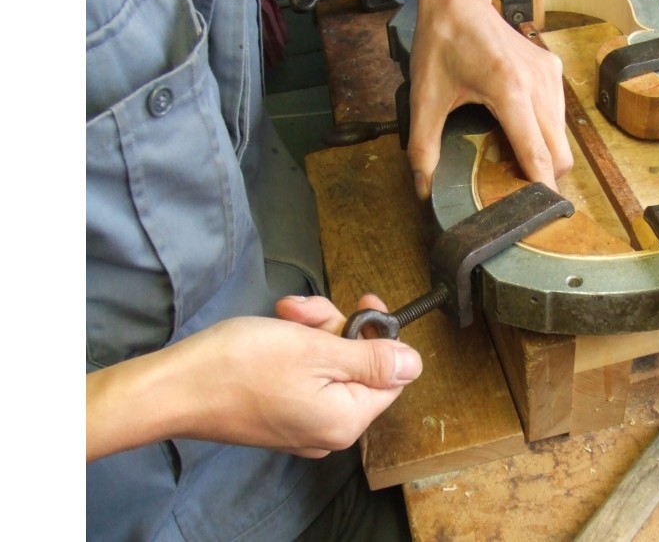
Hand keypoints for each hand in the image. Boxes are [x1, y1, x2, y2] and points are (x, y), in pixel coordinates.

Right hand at [87, 295, 422, 460]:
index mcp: (345, 420)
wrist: (172, 388)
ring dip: (311, 330)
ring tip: (284, 315)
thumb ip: (370, 359)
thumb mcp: (316, 350)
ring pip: (328, 363)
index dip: (379, 336)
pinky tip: (274, 328)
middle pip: (357, 366)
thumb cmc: (237, 367)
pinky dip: (293, 347)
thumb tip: (413, 364)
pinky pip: (303, 374)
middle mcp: (328, 429)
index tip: (364, 303)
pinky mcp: (278, 412)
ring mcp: (301, 422)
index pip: (391, 376)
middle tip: (306, 311)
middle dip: (334, 327)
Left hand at [391, 0, 573, 198]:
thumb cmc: (442, 41)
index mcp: (510, 90)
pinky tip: (519, 137)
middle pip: (560, 153)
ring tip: (515, 167)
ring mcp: (550, 74)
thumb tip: (423, 189)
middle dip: (544, 179)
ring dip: (545, 156)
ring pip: (563, 137)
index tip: (541, 217)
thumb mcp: (425, 98)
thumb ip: (424, 148)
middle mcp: (538, 82)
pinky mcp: (552, 69)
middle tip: (518, 195)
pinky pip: (559, 116)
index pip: (538, 155)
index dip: (542, 190)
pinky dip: (545, 134)